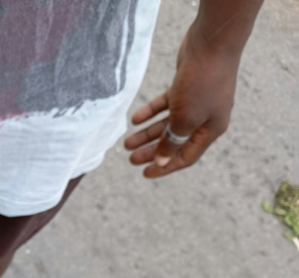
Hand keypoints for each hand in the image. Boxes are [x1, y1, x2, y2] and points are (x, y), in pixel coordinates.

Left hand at [124, 28, 239, 177]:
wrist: (211, 44)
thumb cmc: (201, 84)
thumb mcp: (184, 119)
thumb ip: (172, 142)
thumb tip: (162, 162)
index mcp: (210, 130)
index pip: (186, 156)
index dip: (165, 167)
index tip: (145, 174)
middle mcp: (205, 118)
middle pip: (174, 142)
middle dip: (152, 151)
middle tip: (130, 158)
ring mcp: (196, 102)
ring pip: (167, 124)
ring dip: (147, 134)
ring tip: (126, 143)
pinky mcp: (186, 87)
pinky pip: (166, 105)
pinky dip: (151, 112)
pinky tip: (134, 119)